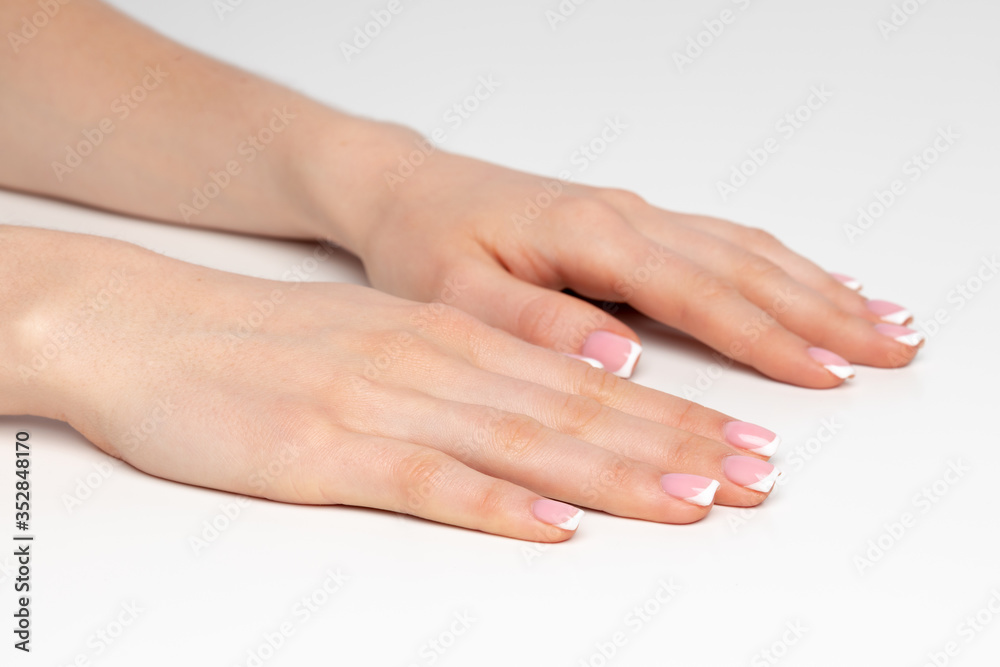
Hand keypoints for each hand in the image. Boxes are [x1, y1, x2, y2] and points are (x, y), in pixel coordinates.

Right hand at [9, 227, 781, 540]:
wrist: (149, 328)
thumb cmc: (264, 345)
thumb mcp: (378, 343)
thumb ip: (459, 377)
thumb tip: (538, 421)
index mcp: (449, 338)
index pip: (584, 382)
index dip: (670, 415)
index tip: (738, 442)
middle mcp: (434, 363)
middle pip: (577, 411)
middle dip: (676, 445)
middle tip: (754, 474)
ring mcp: (384, 405)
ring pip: (524, 442)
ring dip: (616, 472)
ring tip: (695, 499)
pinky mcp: (328, 451)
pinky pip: (429, 481)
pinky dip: (498, 505)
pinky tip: (554, 528)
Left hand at [343, 143, 922, 386]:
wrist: (412, 192)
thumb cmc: (428, 243)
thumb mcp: (456, 294)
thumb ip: (536, 322)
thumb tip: (620, 357)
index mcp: (588, 235)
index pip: (697, 294)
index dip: (766, 338)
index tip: (828, 373)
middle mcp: (625, 217)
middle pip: (743, 266)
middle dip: (822, 312)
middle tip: (893, 349)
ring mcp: (634, 215)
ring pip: (745, 248)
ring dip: (816, 285)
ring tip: (881, 320)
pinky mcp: (631, 222)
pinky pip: (721, 239)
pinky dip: (779, 264)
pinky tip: (812, 281)